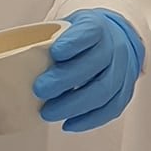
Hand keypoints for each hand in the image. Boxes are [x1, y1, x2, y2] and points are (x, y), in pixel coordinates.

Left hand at [34, 9, 143, 131]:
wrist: (116, 40)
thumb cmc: (85, 37)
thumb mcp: (69, 27)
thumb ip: (53, 40)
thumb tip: (25, 64)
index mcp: (98, 27)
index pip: (89, 33)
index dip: (73, 43)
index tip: (55, 52)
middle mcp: (114, 48)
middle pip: (95, 66)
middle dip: (65, 80)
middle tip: (40, 90)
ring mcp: (123, 71)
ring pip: (104, 91)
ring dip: (75, 105)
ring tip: (49, 112)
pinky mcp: (125, 91)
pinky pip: (112, 109)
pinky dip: (90, 119)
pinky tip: (70, 124)